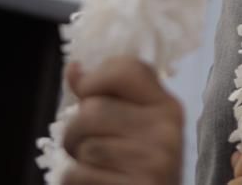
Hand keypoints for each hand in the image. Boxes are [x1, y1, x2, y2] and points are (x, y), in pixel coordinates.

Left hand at [62, 57, 183, 184]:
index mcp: (167, 106)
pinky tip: (96, 182)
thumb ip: (106, 94)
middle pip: (93, 109)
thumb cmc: (139, 162)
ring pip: (82, 145)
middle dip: (75, 129)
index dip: (94, 79)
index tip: (87, 95)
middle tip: (85, 143)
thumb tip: (73, 68)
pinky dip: (74, 181)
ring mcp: (152, 163)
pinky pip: (76, 176)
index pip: (127, 69)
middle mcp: (165, 130)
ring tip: (93, 165)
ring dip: (75, 158)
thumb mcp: (134, 124)